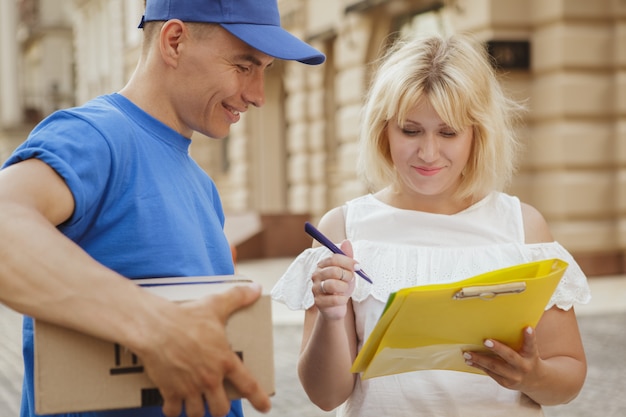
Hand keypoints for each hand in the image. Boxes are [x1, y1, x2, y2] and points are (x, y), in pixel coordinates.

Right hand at [138, 284, 271, 416]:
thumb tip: (256, 288)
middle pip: (220, 409)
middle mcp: (209, 378)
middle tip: (216, 402)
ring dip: (197, 411)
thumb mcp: (216, 304)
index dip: (258, 398)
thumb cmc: (186, 316)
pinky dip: (173, 410)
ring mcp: (189, 387)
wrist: (155, 327)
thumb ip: (238, 297)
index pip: (248, 385)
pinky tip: (174, 404)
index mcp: (224, 361)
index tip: (265, 407)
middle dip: (219, 408)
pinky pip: (172, 411)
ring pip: (197, 414)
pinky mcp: (169, 390)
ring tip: (196, 404)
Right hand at [312, 240, 357, 320]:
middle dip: (347, 276)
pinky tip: (341, 300)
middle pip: (334, 271)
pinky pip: (335, 299)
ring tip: (344, 290)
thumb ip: (347, 257)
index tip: (358, 266)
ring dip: (344, 288)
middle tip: (350, 280)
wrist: (336, 307)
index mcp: (322, 265)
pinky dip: (343, 300)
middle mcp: (316, 275)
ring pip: (333, 285)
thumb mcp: (347, 271)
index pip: (334, 258)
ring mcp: (315, 289)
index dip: (348, 262)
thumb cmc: (341, 287)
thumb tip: (346, 242)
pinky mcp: (318, 302)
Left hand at [463, 326, 543, 392]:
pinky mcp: (505, 383)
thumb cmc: (527, 359)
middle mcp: (524, 366)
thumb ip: (520, 341)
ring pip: (494, 366)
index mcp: (531, 355)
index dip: (529, 337)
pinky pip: (490, 372)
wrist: (535, 381)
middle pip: (509, 356)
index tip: (527, 328)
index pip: (531, 345)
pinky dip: (479, 366)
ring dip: (479, 359)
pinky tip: (469, 361)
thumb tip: (500, 325)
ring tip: (467, 354)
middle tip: (485, 341)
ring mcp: (514, 376)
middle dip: (497, 348)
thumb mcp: (529, 351)